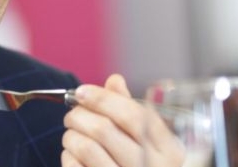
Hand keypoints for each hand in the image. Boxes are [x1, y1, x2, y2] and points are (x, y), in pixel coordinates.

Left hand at [62, 74, 183, 166]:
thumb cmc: (144, 166)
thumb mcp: (150, 143)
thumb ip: (133, 112)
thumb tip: (115, 81)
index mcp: (169, 151)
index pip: (134, 115)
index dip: (104, 99)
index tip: (82, 91)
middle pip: (104, 130)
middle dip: (79, 115)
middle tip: (72, 115)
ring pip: (86, 147)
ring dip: (71, 135)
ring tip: (72, 134)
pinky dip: (68, 156)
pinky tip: (73, 154)